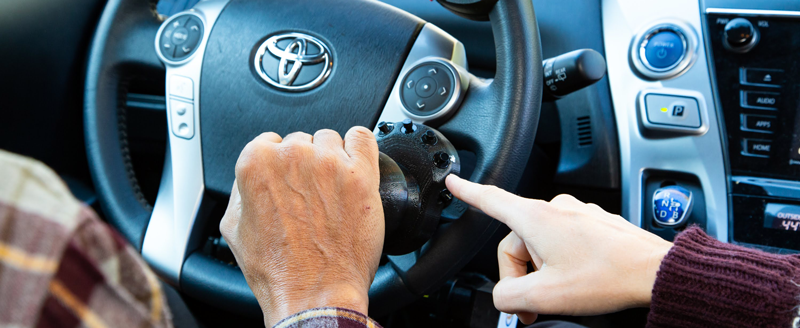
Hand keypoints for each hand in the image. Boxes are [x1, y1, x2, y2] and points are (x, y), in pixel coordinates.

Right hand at [220, 127, 383, 326]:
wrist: (314, 294)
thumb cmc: (278, 270)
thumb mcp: (235, 230)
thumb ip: (240, 192)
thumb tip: (250, 180)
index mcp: (257, 164)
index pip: (270, 142)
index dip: (280, 166)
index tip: (288, 183)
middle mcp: (292, 155)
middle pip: (302, 141)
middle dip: (306, 166)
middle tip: (311, 198)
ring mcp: (329, 162)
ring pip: (331, 140)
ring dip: (332, 159)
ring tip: (333, 193)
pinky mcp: (360, 173)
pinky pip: (363, 137)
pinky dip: (360, 148)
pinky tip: (355, 167)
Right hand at [445, 175, 672, 323]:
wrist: (656, 272)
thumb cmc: (608, 277)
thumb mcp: (546, 296)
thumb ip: (509, 297)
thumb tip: (504, 298)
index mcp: (536, 219)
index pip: (491, 200)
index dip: (468, 192)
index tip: (454, 181)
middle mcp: (556, 209)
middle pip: (518, 241)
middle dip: (522, 276)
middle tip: (536, 306)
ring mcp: (578, 214)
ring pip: (543, 244)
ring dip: (545, 272)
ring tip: (564, 293)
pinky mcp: (595, 224)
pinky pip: (566, 242)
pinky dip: (565, 264)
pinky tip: (581, 281)